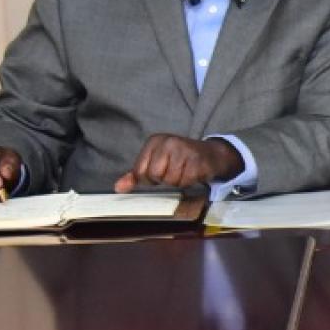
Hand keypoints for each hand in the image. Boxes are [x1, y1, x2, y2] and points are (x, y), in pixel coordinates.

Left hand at [115, 134, 240, 191]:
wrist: (211, 154)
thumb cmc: (179, 159)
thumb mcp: (156, 162)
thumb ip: (136, 174)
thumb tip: (118, 188)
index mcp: (154, 141)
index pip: (140, 171)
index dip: (149, 178)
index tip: (161, 171)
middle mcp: (168, 142)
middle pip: (154, 175)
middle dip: (164, 179)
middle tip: (174, 171)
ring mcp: (183, 150)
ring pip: (170, 180)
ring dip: (178, 181)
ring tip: (185, 171)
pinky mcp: (197, 160)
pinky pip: (185, 181)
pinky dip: (189, 181)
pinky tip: (193, 172)